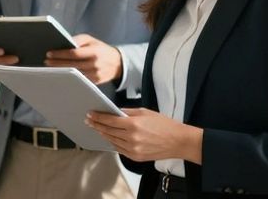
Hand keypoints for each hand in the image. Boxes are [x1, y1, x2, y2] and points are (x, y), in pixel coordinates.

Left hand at [45, 34, 122, 84]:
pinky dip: (69, 77)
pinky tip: (61, 74)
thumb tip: (64, 42)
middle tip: (46, 61)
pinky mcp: (94, 82)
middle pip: (72, 65)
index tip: (49, 53)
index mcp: (94, 52)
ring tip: (50, 67)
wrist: (117, 63)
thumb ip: (77, 40)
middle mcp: (95, 64)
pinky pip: (79, 80)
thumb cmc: (101, 49)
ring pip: (74, 74)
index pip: (74, 54)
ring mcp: (95, 75)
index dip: (60, 54)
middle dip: (57, 64)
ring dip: (61, 71)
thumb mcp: (91, 40)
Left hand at [86, 108, 203, 163]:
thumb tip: (114, 111)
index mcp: (133, 124)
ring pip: (112, 140)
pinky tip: (109, 138)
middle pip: (108, 131)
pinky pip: (119, 149)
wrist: (179, 142)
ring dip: (103, 134)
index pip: (109, 120)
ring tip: (97, 128)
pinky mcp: (136, 157)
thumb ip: (127, 112)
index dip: (97, 117)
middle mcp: (131, 138)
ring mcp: (133, 149)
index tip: (89, 114)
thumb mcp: (145, 112)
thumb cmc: (164, 125)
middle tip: (88, 121)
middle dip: (97, 125)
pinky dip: (113, 143)